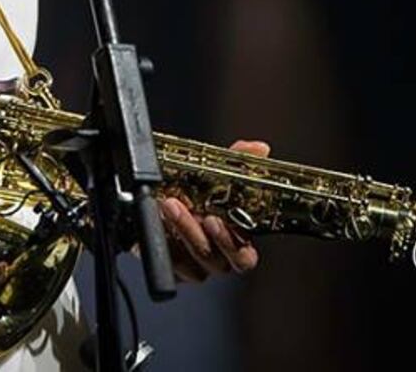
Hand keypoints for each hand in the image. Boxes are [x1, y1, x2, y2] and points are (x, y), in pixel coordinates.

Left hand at [158, 139, 269, 282]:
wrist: (162, 204)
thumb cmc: (197, 195)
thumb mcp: (216, 175)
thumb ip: (238, 163)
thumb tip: (259, 148)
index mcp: (236, 242)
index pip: (244, 256)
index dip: (234, 244)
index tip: (218, 220)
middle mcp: (218, 259)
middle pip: (216, 260)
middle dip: (200, 234)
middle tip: (192, 210)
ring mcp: (194, 266)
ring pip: (190, 261)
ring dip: (180, 231)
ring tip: (169, 204)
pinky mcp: (172, 268)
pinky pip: (167, 263)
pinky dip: (161, 239)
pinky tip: (156, 219)